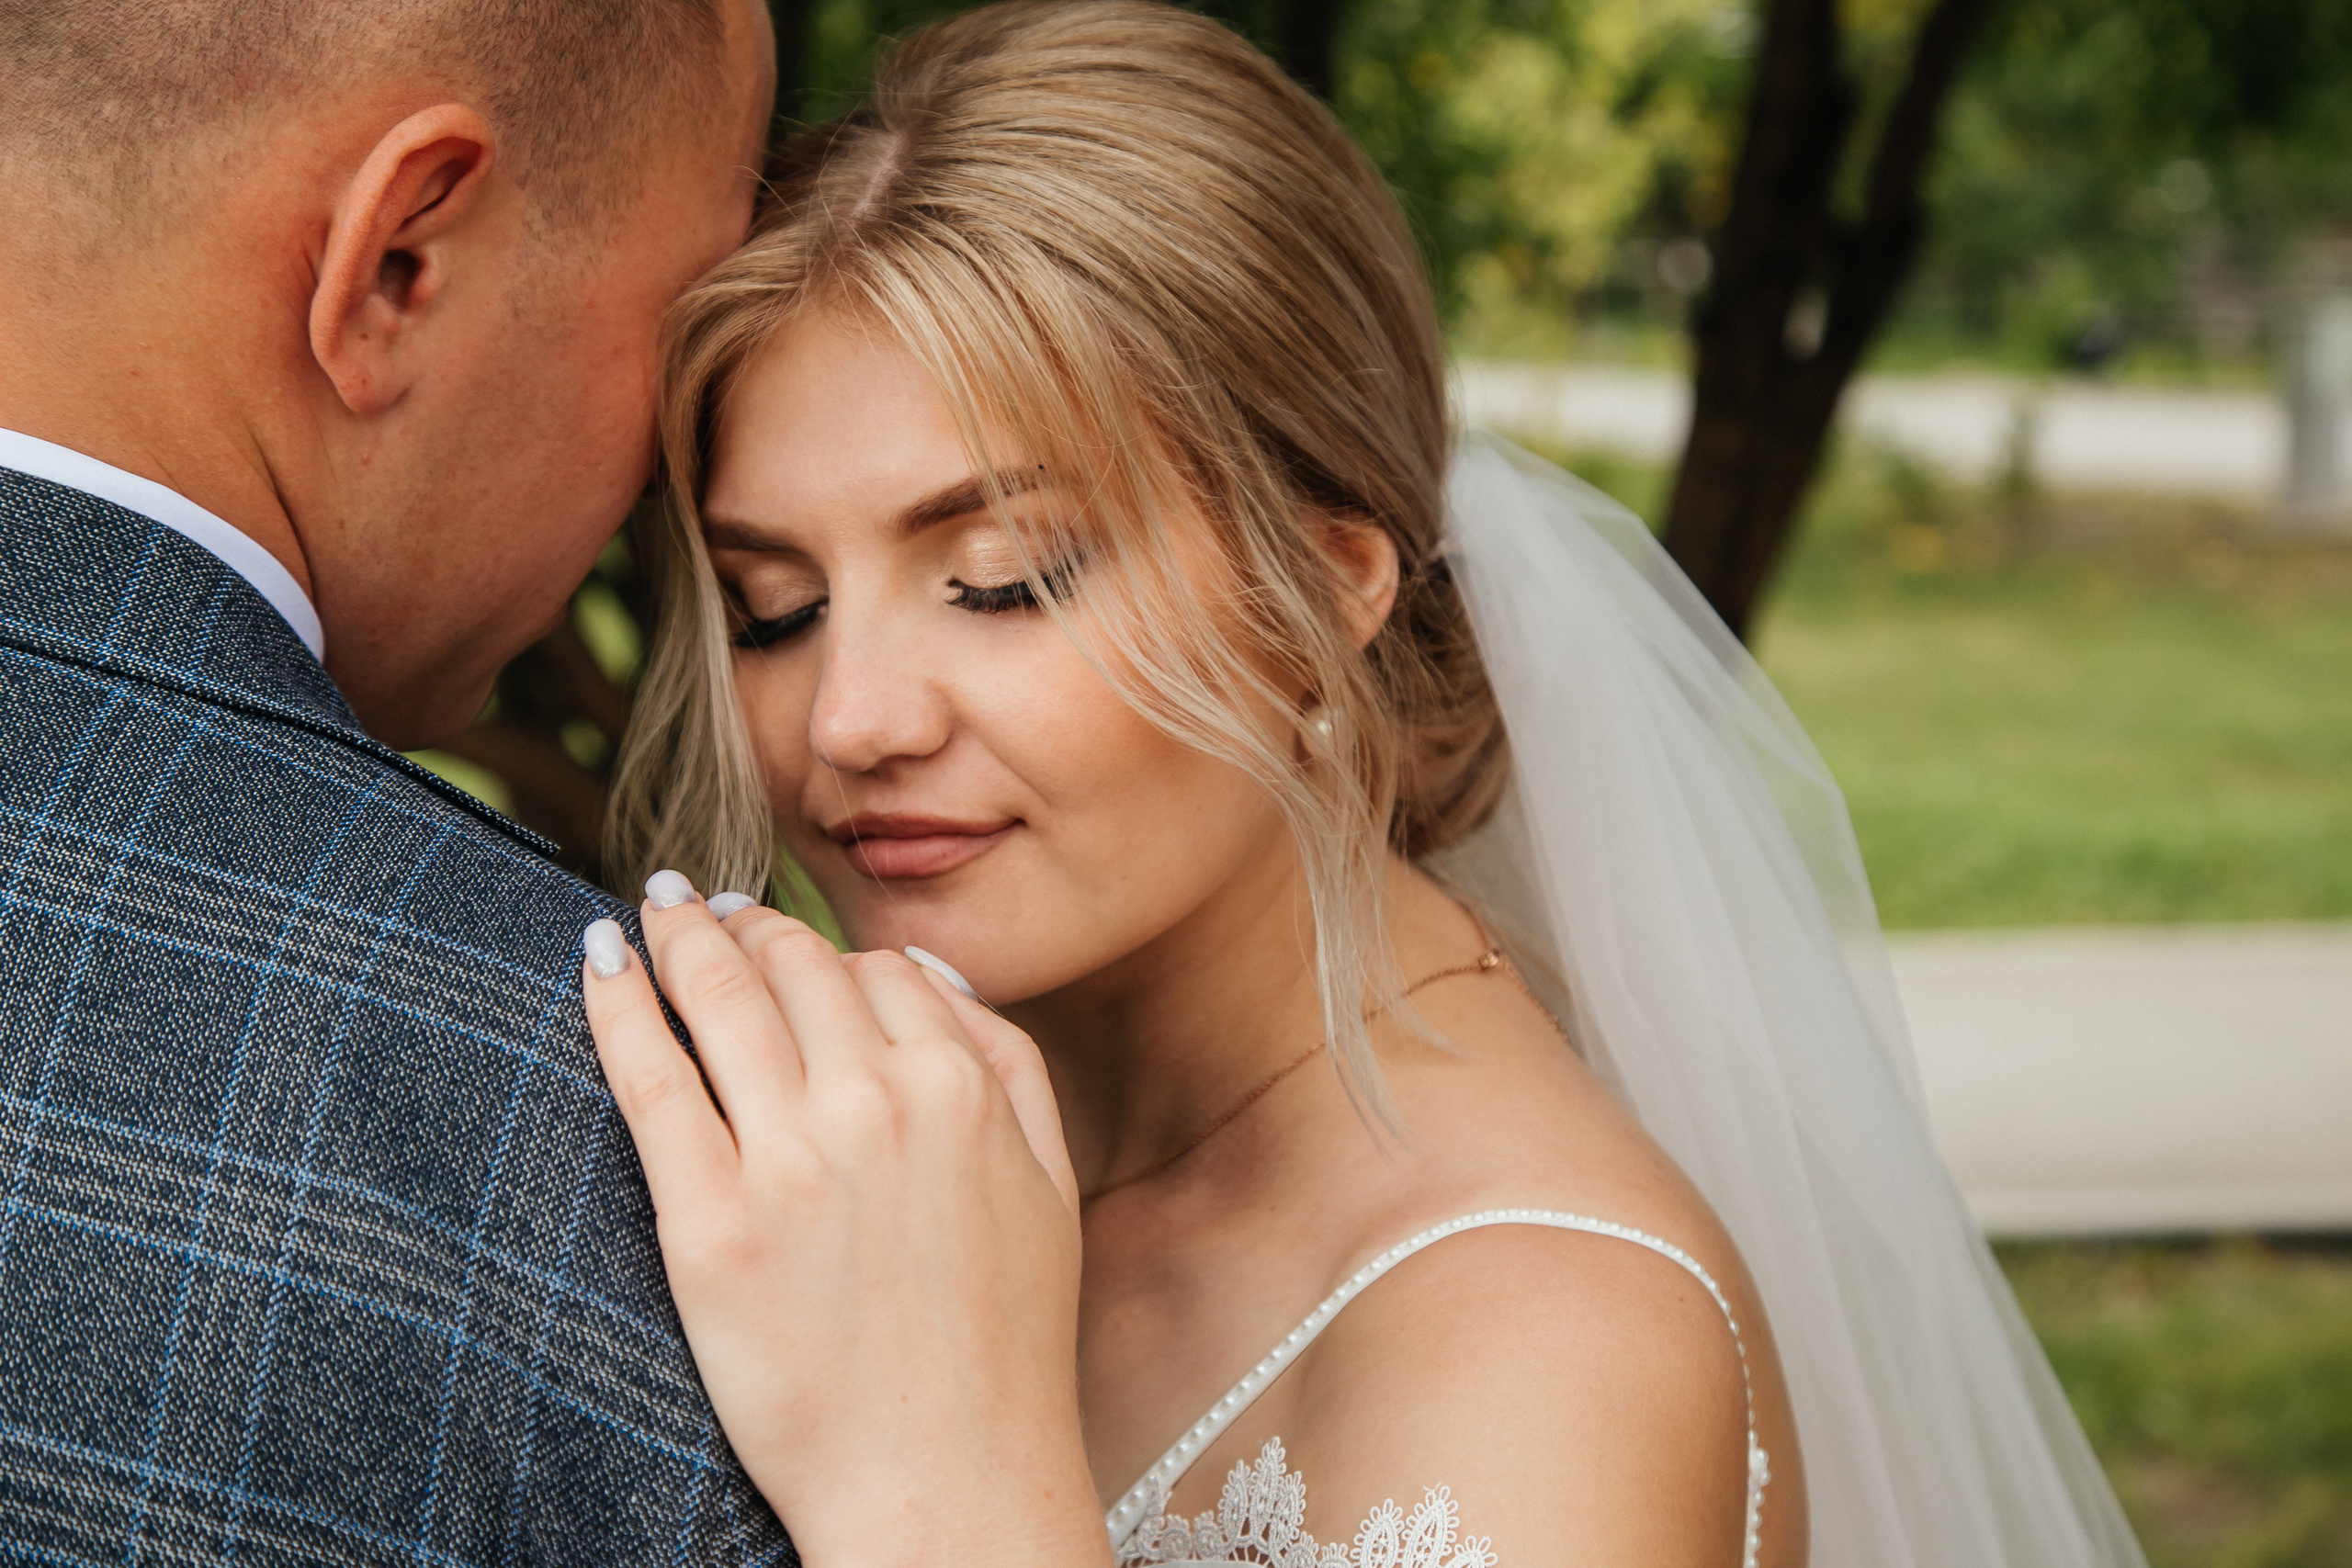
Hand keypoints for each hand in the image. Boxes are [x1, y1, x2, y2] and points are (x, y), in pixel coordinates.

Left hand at [582, 879, 1103, 1566]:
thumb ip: (1009, 1064)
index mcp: (962, 1087)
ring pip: (719, 998)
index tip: (779, 938)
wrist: (948, 1485)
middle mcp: (877, 1101)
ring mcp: (790, 1159)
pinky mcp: (709, 1223)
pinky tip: (596, 963)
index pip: (875, 969)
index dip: (819, 947)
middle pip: (792, 966)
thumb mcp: (1049, 1185)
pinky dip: (617, 1004)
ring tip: (653, 913)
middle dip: (742, 925)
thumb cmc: (1005, 1348)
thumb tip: (930, 974)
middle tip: (700, 907)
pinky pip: (649, 1078)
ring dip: (677, 936)